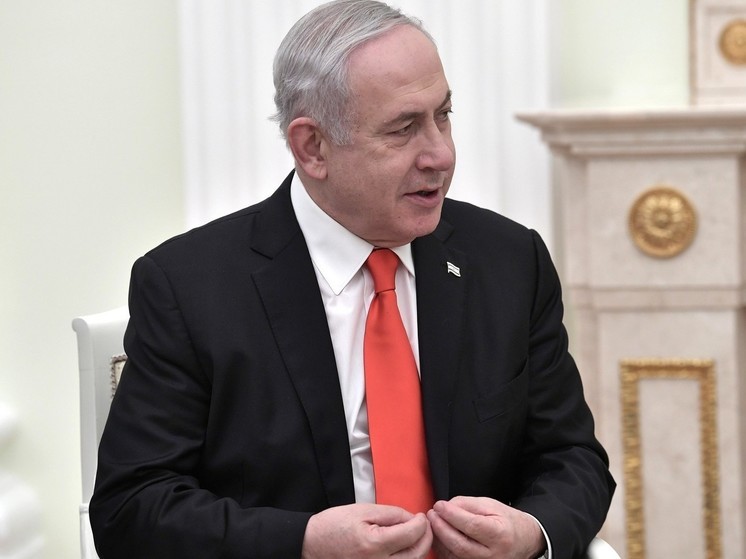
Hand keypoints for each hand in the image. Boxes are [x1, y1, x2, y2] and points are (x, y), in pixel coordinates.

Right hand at [302, 503, 432, 558]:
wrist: (312, 545)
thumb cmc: (334, 526)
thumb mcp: (363, 510)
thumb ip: (391, 514)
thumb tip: (412, 518)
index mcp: (374, 544)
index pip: (412, 534)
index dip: (421, 522)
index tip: (421, 515)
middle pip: (417, 554)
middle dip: (426, 537)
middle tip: (424, 525)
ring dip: (419, 550)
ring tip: (415, 536)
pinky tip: (405, 548)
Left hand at [427, 496, 544, 558]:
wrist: (523, 541)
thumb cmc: (506, 521)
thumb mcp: (491, 505)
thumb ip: (467, 504)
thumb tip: (446, 507)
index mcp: (500, 534)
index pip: (472, 525)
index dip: (452, 515)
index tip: (439, 505)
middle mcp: (493, 555)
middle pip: (460, 544)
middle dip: (441, 527)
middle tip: (431, 514)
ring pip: (454, 556)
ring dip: (438, 539)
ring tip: (432, 523)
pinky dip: (442, 549)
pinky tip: (438, 536)